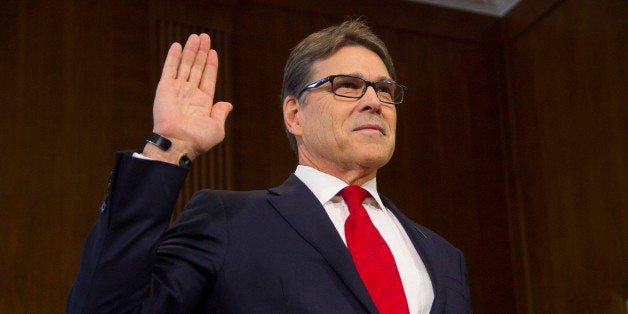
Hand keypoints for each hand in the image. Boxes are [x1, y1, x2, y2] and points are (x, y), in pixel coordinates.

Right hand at [144, 33, 231, 162]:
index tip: (213, 52)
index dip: (211, 64)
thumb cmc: (198, 139)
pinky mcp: (165, 88)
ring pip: (186, 65)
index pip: (208, 78)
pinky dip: (173, 57)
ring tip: (196, 37)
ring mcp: (177, 90)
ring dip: (191, 50)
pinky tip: (177, 45)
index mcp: (203, 102)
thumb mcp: (217, 128)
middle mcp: (190, 94)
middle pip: (197, 68)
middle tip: (205, 37)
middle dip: (201, 52)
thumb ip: (221, 113)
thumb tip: (227, 104)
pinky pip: (170, 69)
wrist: (178, 142)